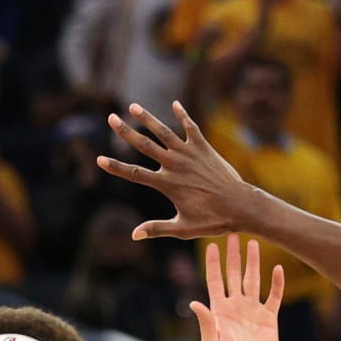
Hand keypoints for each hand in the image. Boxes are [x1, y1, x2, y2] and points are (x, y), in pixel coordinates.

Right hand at [98, 101, 253, 240]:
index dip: (116, 166)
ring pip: (164, 132)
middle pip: (145, 145)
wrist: (241, 205)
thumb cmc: (212, 220)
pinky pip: (191, 128)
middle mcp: (175, 165)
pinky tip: (174, 104)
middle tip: (110, 118)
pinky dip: (182, 116)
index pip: (135, 173)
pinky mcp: (204, 148)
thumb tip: (133, 236)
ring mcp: (190, 154)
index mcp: (167, 184)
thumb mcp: (182, 229)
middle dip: (125, 131)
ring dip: (148, 118)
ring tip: (133, 106)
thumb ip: (156, 229)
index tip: (99, 159)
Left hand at [190, 235, 283, 340]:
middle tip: (233, 233)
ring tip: (254, 243)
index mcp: (219, 309)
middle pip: (234, 274)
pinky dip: (277, 283)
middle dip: (233, 255)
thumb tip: (193, 302)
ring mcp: (253, 310)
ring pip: (253, 280)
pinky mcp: (269, 317)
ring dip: (253, 262)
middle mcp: (236, 306)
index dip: (213, 263)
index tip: (212, 245)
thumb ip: (205, 321)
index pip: (215, 280)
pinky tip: (278, 268)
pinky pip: (274, 296)